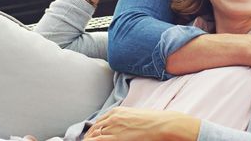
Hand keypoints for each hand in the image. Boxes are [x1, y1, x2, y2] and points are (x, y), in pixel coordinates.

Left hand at [83, 106, 199, 140]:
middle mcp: (112, 118)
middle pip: (94, 129)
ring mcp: (113, 127)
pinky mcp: (116, 137)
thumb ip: (124, 120)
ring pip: (94, 136)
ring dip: (89, 140)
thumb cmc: (153, 121)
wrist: (162, 124)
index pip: (98, 121)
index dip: (92, 130)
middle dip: (89, 136)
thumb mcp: (135, 116)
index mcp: (117, 111)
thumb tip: (121, 127)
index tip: (91, 136)